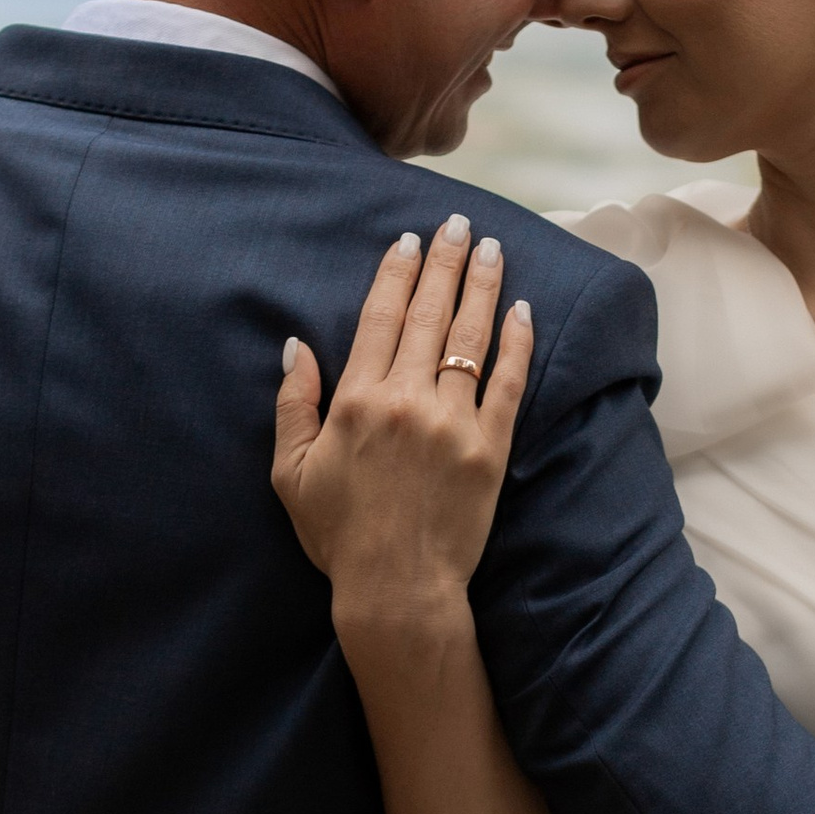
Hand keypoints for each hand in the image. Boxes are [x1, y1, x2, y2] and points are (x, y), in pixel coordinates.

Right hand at [273, 219, 533, 617]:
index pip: (380, 318)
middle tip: (459, 224)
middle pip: (430, 315)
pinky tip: (523, 311)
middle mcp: (407, 401)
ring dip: (482, 287)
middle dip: (445, 262)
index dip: (396, 275)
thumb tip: (297, 346)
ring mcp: (453, 423)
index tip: (408, 241)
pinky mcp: (490, 449)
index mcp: (357, 401)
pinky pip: (507, 384)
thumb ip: (293, 405)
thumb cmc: (339, 536)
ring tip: (493, 248)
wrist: (396, 589)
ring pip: (471, 338)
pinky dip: (516, 345)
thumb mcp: (291, 473)